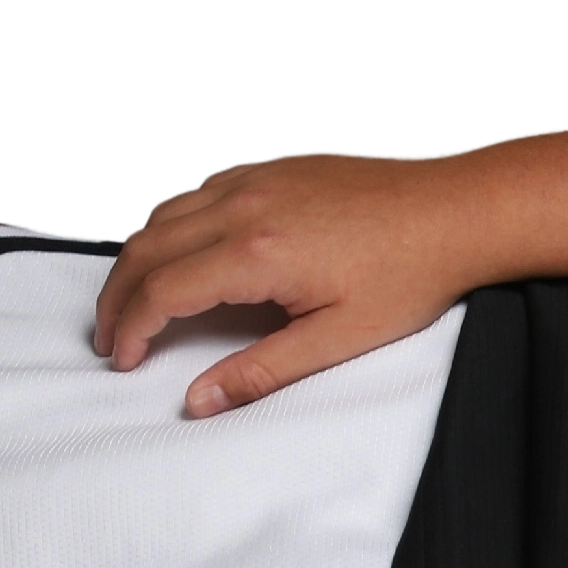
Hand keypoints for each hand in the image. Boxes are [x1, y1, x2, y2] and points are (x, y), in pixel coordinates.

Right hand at [89, 152, 484, 416]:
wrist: (456, 211)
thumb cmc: (410, 272)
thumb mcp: (340, 338)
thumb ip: (263, 371)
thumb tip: (201, 400)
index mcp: (256, 252)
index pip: (161, 291)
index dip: (131, 329)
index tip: (124, 358)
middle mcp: (243, 205)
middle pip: (146, 249)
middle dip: (117, 297)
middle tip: (111, 336)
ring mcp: (254, 178)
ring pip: (163, 213)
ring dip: (138, 258)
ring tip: (134, 300)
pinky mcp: (270, 167)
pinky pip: (196, 190)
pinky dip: (170, 223)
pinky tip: (179, 251)